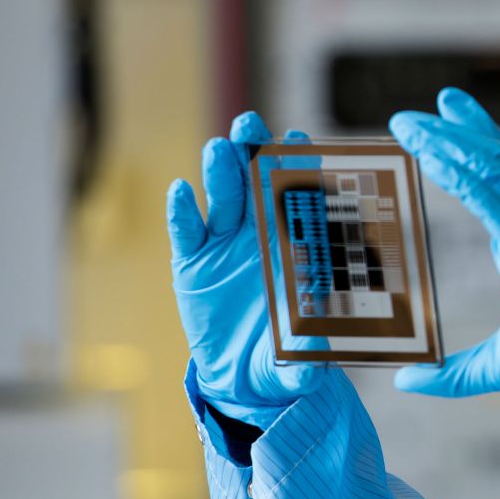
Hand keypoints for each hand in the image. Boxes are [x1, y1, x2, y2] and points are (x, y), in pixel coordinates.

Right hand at [167, 114, 323, 425]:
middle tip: (253, 123)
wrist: (247, 375)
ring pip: (224, 198)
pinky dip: (183, 212)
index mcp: (299, 245)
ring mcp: (227, 245)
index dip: (301, 169)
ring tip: (220, 147)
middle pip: (259, 184)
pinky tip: (181, 191)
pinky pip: (188, 232)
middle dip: (255, 151)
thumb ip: (309, 353)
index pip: (302, 199)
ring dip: (222, 171)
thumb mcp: (301, 360)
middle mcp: (264, 235)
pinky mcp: (193, 262)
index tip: (303, 141)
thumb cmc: (287, 356)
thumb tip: (318, 347)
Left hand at [389, 88, 499, 404]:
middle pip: (496, 165)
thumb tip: (408, 378)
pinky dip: (465, 174)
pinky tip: (435, 156)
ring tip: (413, 124)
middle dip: (463, 132)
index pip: (497, 186)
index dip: (473, 151)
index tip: (446, 126)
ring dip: (452, 144)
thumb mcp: (493, 366)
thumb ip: (451, 372)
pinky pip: (495, 200)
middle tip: (430, 106)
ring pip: (493, 173)